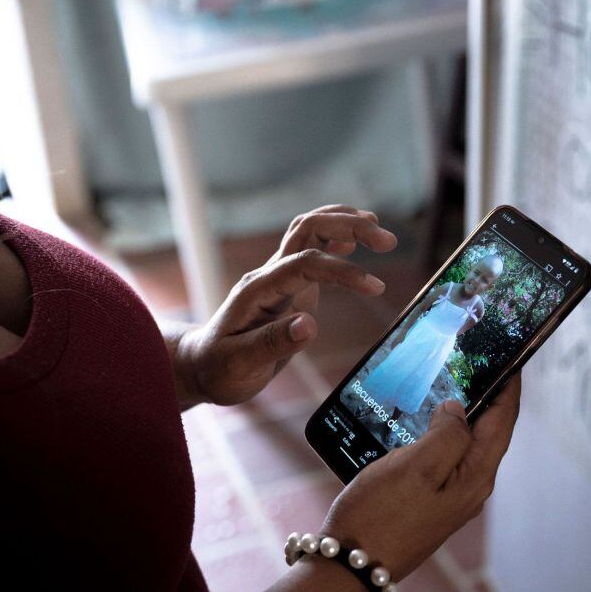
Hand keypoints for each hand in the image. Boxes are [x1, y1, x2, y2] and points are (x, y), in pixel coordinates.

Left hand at [179, 205, 396, 405]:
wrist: (202, 365)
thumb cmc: (219, 368)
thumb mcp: (240, 364)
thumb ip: (273, 344)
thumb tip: (310, 325)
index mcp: (258, 290)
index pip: (305, 264)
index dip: (342, 271)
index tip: (375, 287)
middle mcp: (268, 275)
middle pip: (308, 229)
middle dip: (348, 226)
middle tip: (388, 240)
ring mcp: (278, 276)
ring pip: (309, 230)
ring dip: (344, 223)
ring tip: (378, 228)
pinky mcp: (287, 285)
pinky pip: (310, 248)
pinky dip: (335, 237)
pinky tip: (354, 241)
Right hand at [321, 375, 521, 580]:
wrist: (351, 569)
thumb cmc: (380, 518)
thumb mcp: (417, 467)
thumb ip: (448, 434)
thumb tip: (458, 410)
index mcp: (475, 477)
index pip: (503, 421)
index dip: (509, 386)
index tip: (511, 356)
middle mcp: (468, 489)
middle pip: (487, 432)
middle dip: (485, 396)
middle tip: (476, 361)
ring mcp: (448, 499)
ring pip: (462, 445)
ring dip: (458, 415)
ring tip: (448, 383)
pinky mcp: (425, 503)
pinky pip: (440, 459)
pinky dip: (436, 435)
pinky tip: (418, 424)